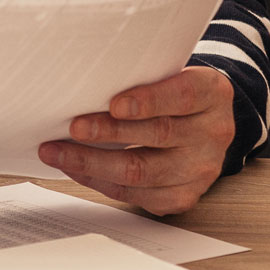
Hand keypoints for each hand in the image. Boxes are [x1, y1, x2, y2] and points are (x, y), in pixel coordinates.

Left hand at [38, 66, 235, 214]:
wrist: (202, 124)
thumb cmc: (171, 93)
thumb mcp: (167, 74)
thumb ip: (138, 77)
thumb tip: (81, 84)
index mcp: (212, 94)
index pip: (183, 96)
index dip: (148, 101)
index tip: (114, 104)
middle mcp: (213, 132)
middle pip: (158, 134)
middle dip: (109, 132)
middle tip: (73, 127)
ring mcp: (202, 169)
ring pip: (143, 172)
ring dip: (92, 162)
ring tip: (56, 152)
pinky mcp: (183, 195)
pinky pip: (137, 195)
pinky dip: (99, 181)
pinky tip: (76, 169)